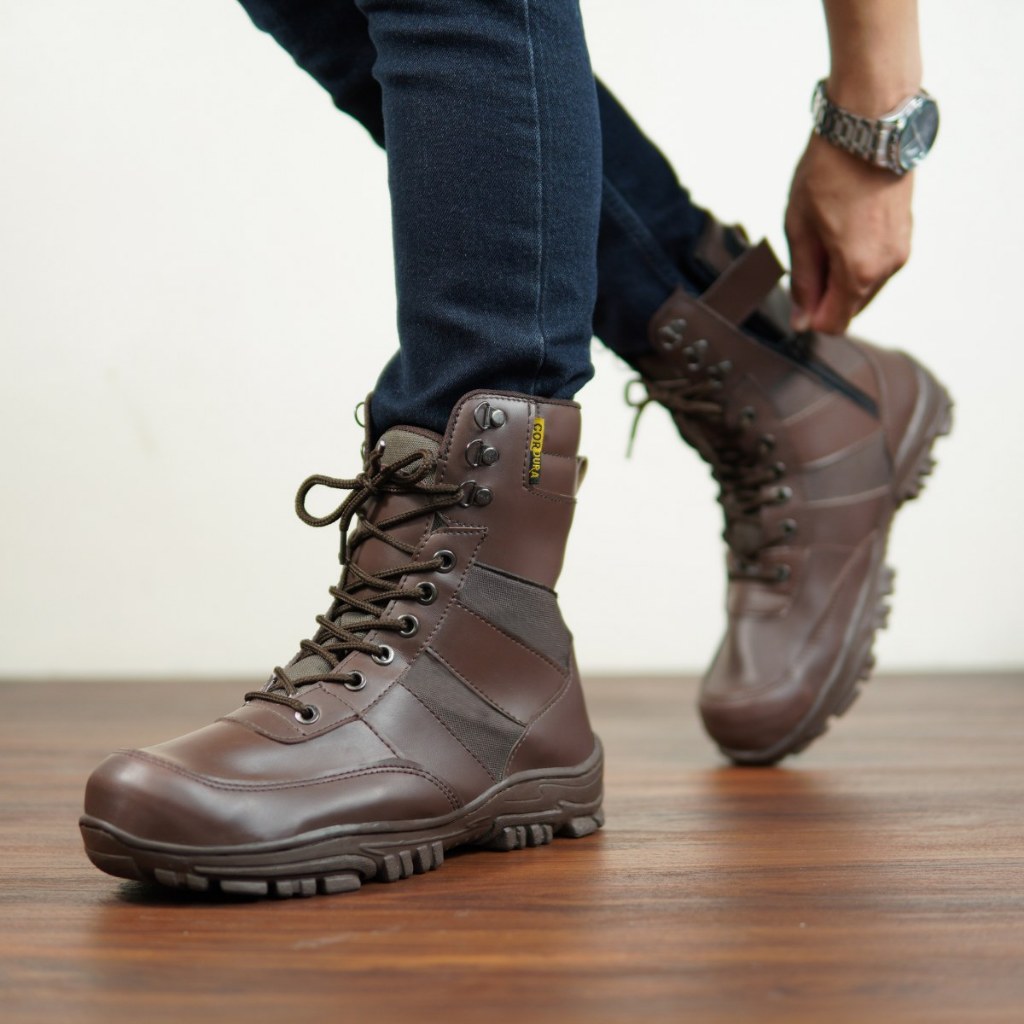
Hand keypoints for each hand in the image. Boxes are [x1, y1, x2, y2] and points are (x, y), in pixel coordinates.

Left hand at [784, 133, 912, 334]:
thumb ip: (802, 280)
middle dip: (824, 292)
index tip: (796, 290)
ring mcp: (901, 250)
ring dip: (839, 273)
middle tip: (807, 249)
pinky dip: (856, 256)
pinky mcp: (905, 233)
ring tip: (825, 230)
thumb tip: (803, 320)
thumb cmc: (829, 173)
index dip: (810, 315)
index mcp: (859, 272)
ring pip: (863, 286)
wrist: (870, 126)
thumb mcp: (800, 230)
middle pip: (849, 307)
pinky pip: (876, 263)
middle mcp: (887, 267)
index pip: (833, 323)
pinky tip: (842, 224)